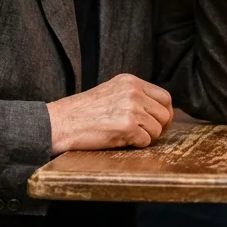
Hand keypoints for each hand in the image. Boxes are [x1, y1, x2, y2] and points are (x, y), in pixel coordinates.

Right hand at [46, 74, 174, 154]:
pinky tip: (119, 139)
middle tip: (143, 134)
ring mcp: (131, 108)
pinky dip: (135, 145)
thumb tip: (161, 111)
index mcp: (130, 81)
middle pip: (165, 114)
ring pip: (157, 129)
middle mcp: (133, 91)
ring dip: (145, 137)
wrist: (61, 122)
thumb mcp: (111, 92)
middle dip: (157, 128)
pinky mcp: (127, 126)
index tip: (158, 123)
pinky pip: (146, 141)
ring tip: (125, 135)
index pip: (164, 97)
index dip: (164, 113)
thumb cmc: (84, 112)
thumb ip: (134, 96)